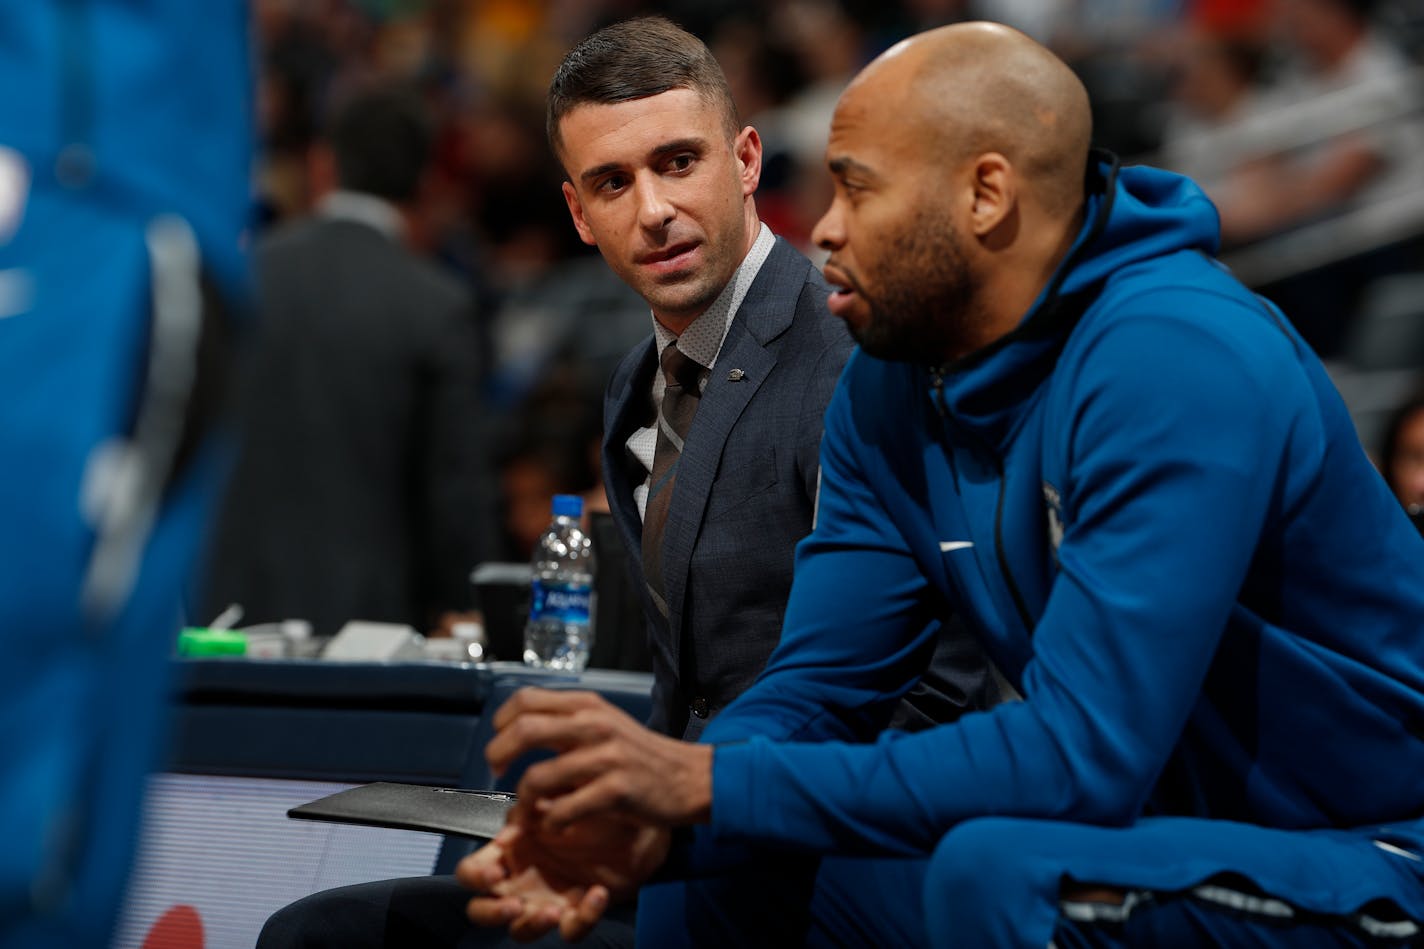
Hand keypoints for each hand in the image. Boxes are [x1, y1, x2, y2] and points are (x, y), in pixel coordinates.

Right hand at [457, 809, 669, 941]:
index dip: (475, 875)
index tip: (495, 871)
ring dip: (533, 924)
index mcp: (509, 853)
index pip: (471, 871)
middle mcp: (521, 881)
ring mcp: (545, 900)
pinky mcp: (576, 913)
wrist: (631, 818)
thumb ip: (528, 809)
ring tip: (554, 909)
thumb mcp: (554, 800)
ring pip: (521, 931)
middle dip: (493, 912)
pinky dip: (584, 916)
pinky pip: (572, 929)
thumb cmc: (589, 807)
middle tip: (514, 903)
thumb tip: (509, 829)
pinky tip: (596, 894)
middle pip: (482, 910)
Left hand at [486, 687, 712, 829]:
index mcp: (588, 706)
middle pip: (524, 730)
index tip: (497, 740)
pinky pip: (564, 810)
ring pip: (537, 777)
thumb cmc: (643, 755)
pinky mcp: (615, 791)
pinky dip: (552, 822)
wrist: (689, 777)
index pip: (527, 700)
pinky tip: (557, 824)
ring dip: (523, 800)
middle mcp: (595, 725)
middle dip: (498, 754)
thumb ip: (569, 722)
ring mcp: (606, 758)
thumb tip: (522, 729)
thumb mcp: (607, 723)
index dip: (501, 721)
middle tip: (496, 771)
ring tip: (528, 810)